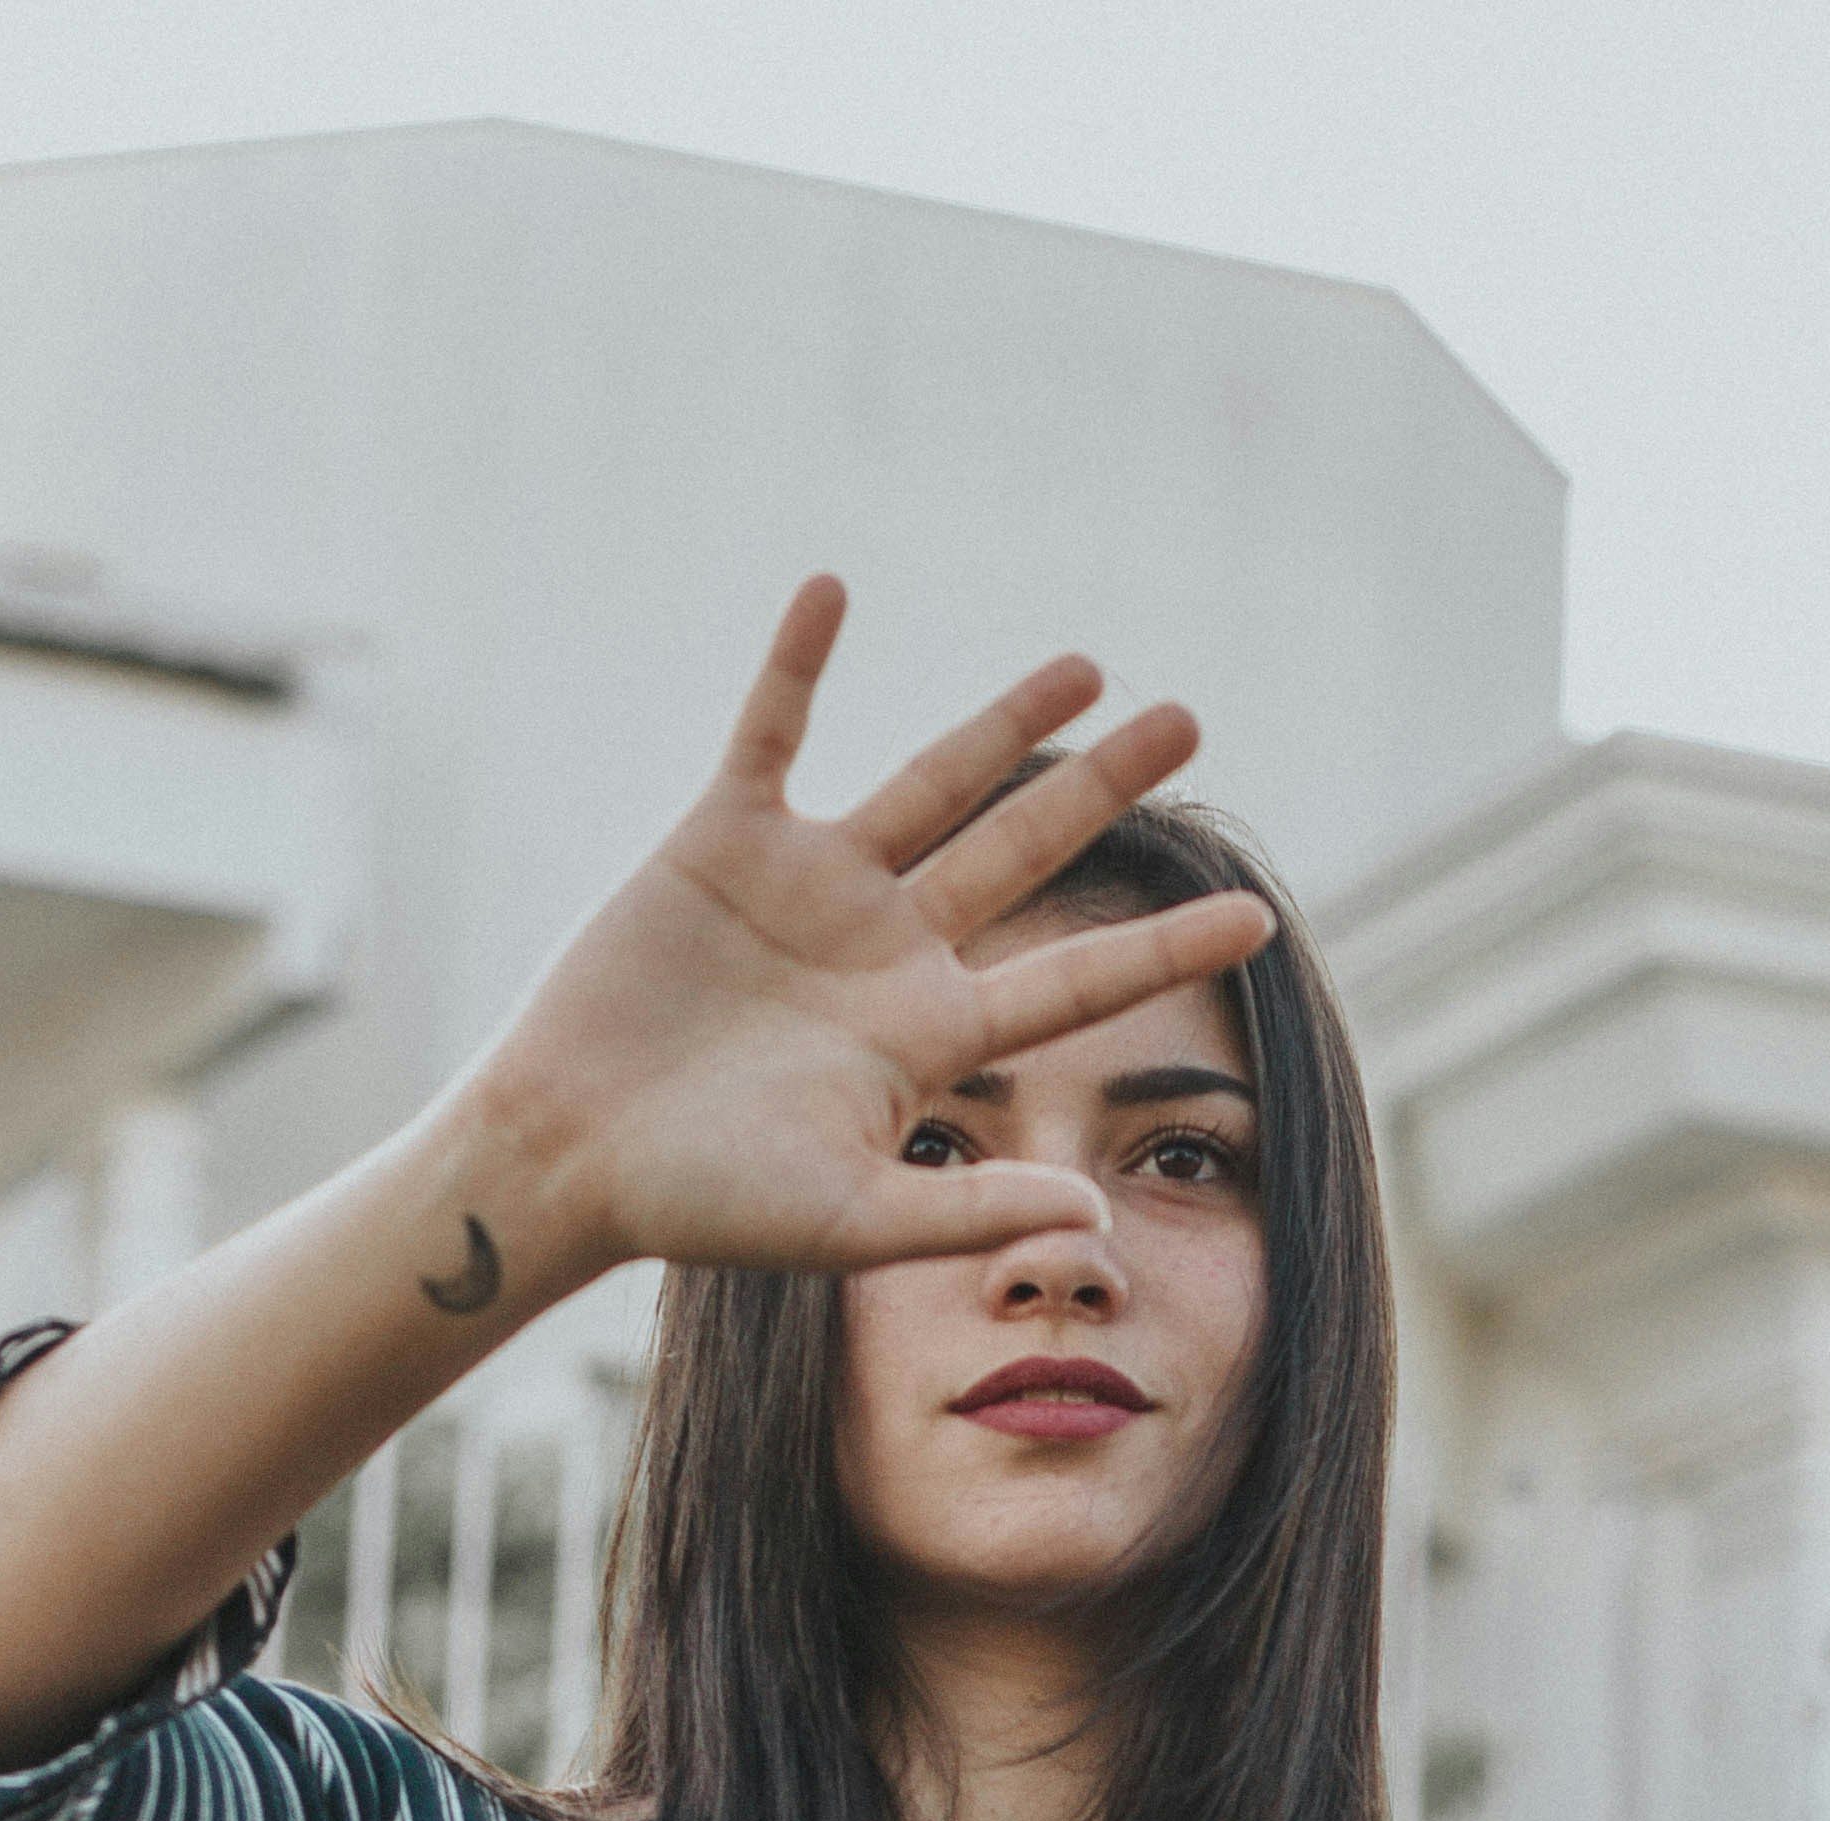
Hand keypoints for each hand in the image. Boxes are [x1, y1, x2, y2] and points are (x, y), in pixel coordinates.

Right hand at [479, 576, 1273, 1287]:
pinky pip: (771, 731)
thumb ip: (970, 1211)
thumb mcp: (850, 1223)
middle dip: (1106, 788)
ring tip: (1092, 664)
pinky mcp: (721, 840)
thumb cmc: (704, 1204)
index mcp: (929, 1037)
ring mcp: (810, 887)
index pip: (1074, 982)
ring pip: (932, 782)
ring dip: (1006, 720)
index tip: (1259, 914)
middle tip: (1191, 719)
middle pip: (1023, 851)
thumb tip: (1092, 1214)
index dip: (1161, 945)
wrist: (569, 1158)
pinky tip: (834, 588)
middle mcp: (886, 950)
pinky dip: (795, 663)